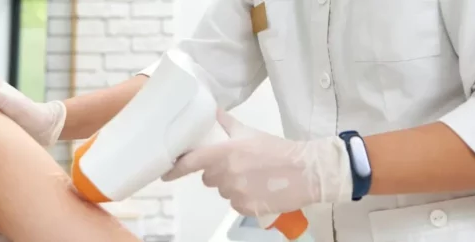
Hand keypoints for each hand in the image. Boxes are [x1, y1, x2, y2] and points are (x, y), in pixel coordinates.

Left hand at [162, 111, 353, 216]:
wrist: (307, 172)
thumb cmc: (280, 150)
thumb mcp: (251, 133)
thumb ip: (227, 123)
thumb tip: (211, 110)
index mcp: (226, 152)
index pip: (191, 162)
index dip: (175, 168)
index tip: (166, 172)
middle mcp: (228, 174)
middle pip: (208, 177)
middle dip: (217, 172)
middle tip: (236, 165)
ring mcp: (236, 193)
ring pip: (222, 190)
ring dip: (231, 185)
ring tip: (253, 176)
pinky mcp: (246, 208)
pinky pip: (235, 203)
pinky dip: (243, 198)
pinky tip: (258, 189)